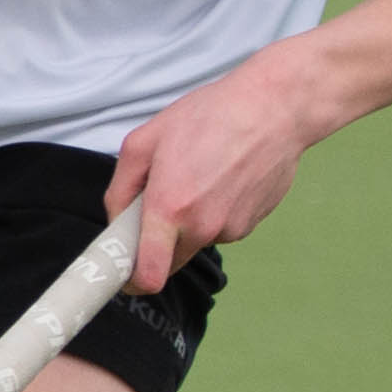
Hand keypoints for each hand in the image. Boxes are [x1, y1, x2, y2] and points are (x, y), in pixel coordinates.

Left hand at [102, 53, 318, 290]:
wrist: (274, 109)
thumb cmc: (208, 117)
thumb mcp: (143, 142)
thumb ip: (120, 190)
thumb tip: (116, 222)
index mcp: (169, 209)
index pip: (149, 276)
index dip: (131, 282)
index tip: (123, 276)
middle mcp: (202, 227)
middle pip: (169, 262)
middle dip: (155, 244)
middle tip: (154, 206)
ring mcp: (231, 228)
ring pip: (195, 241)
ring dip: (187, 222)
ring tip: (197, 175)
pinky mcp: (251, 224)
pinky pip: (219, 228)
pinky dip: (213, 211)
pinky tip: (221, 178)